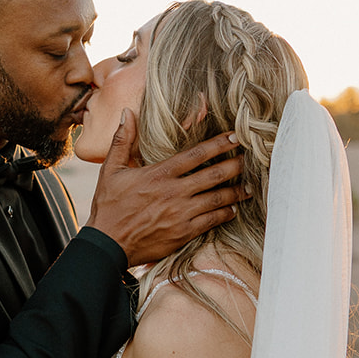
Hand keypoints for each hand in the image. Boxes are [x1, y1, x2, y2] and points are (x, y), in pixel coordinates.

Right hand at [84, 109, 246, 266]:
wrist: (107, 244)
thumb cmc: (108, 206)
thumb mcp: (110, 170)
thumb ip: (122, 141)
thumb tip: (126, 113)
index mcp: (159, 174)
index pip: (196, 154)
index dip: (219, 144)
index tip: (235, 137)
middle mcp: (174, 192)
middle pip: (213, 175)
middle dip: (235, 165)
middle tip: (251, 159)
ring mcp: (181, 213)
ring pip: (217, 198)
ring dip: (236, 191)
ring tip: (250, 186)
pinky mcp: (183, 233)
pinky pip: (211, 221)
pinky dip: (225, 213)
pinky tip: (234, 209)